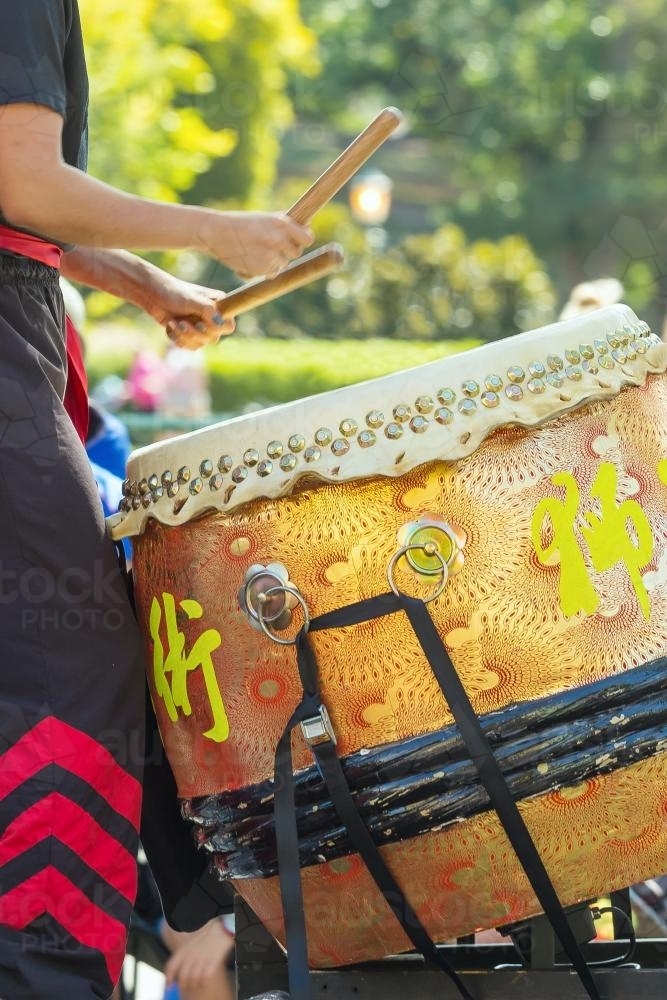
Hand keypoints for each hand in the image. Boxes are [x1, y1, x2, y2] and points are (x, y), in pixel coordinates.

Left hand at [138, 274, 235, 349]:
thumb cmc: (173, 292)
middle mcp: (212, 318)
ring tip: (173, 323)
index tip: (202, 323)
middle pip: (213, 338)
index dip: (217, 329)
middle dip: (194, 333)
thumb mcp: (191, 299)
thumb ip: (208, 311)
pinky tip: (171, 326)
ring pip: (200, 344)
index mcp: (219, 306)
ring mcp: (201, 327)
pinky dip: (178, 338)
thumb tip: (220, 325)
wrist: (152, 295)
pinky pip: (189, 346)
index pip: (228, 326)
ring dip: (184, 336)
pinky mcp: (190, 334)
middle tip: (182, 323)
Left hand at [164, 918, 233, 991]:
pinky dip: (204, 981)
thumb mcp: (192, 938)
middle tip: (186, 986)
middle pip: (182, 976)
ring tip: (196, 985)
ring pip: (193, 979)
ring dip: (194, 985)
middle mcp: (192, 954)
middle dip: (183, 985)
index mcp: (184, 948)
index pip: (171, 966)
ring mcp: (203, 958)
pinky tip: (205, 981)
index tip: (169, 985)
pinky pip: (206, 977)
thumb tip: (179, 962)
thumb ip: (184, 951)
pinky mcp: (213, 960)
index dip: (169, 978)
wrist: (222, 926)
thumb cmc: (208, 932)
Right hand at [199, 210, 313, 278]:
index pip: (307, 238)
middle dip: (287, 251)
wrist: (215, 232)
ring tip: (257, 251)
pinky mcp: (260, 270)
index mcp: (281, 224)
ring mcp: (270, 256)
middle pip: (296, 253)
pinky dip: (263, 270)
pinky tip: (250, 259)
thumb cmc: (240, 223)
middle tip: (272, 246)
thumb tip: (306, 225)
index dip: (303, 240)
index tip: (298, 241)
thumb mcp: (263, 217)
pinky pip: (270, 274)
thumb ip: (284, 222)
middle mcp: (278, 240)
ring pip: (282, 265)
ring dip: (274, 261)